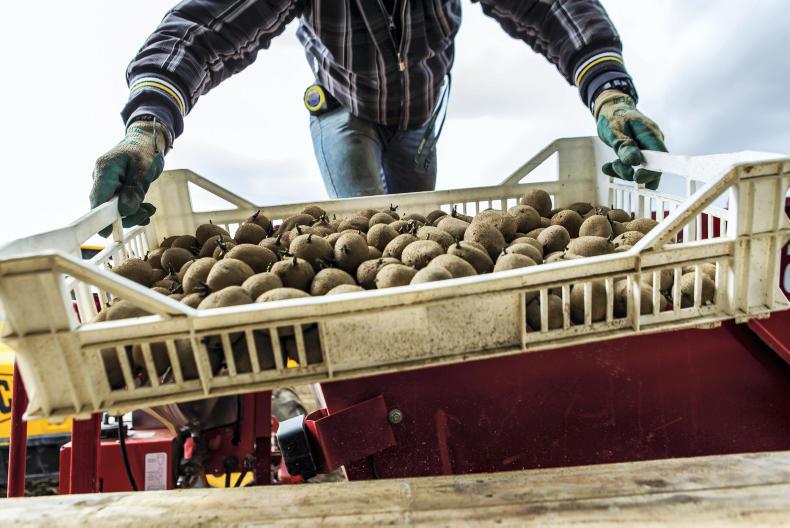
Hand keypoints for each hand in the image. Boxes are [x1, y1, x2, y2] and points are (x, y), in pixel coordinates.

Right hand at [90, 119, 167, 236]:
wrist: (145, 140)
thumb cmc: (145, 150)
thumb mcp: (144, 169)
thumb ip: (135, 190)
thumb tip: (125, 211)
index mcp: (105, 170)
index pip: (97, 199)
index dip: (100, 219)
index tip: (108, 232)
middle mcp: (100, 179)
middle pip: (105, 208)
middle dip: (127, 215)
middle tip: (147, 213)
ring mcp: (106, 184)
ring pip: (114, 209)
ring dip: (133, 213)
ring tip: (150, 209)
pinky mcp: (113, 189)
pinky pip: (120, 204)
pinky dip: (133, 209)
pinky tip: (146, 209)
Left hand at [594, 90, 666, 190]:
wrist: (612, 107)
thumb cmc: (613, 116)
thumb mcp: (614, 130)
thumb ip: (624, 145)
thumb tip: (634, 162)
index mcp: (651, 134)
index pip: (660, 157)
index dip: (652, 171)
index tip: (637, 177)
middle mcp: (653, 142)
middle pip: (652, 167)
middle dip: (633, 173)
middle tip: (615, 166)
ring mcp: (646, 148)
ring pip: (641, 169)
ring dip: (624, 171)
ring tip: (609, 165)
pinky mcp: (639, 152)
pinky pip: (633, 167)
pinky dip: (621, 169)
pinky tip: (608, 168)